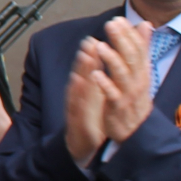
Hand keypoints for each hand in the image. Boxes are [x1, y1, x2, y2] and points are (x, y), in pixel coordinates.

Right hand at [64, 39, 109, 164]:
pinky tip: (77, 81)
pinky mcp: (75, 117)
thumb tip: (104, 58)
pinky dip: (76, 92)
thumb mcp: (97, 96)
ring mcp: (77, 105)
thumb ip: (99, 79)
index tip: (100, 36)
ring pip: (78, 85)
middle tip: (90, 40)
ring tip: (85, 56)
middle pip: (83, 73)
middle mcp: (81, 94)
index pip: (93, 68)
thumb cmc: (90, 118)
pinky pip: (75, 103)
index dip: (97, 52)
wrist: (81, 144)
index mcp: (89, 89)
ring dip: (81, 70)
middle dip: (87, 56)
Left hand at [96, 18, 155, 144]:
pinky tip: (95, 74)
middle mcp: (138, 81)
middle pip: (131, 58)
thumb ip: (141, 48)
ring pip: (122, 75)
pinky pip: (112, 95)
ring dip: (112, 60)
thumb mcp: (141, 72)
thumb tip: (146, 24)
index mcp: (142, 71)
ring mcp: (129, 95)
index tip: (119, 19)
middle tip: (111, 24)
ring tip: (101, 46)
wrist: (139, 131)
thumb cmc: (136, 98)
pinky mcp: (118, 108)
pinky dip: (105, 84)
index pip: (138, 49)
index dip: (129, 34)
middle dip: (121, 40)